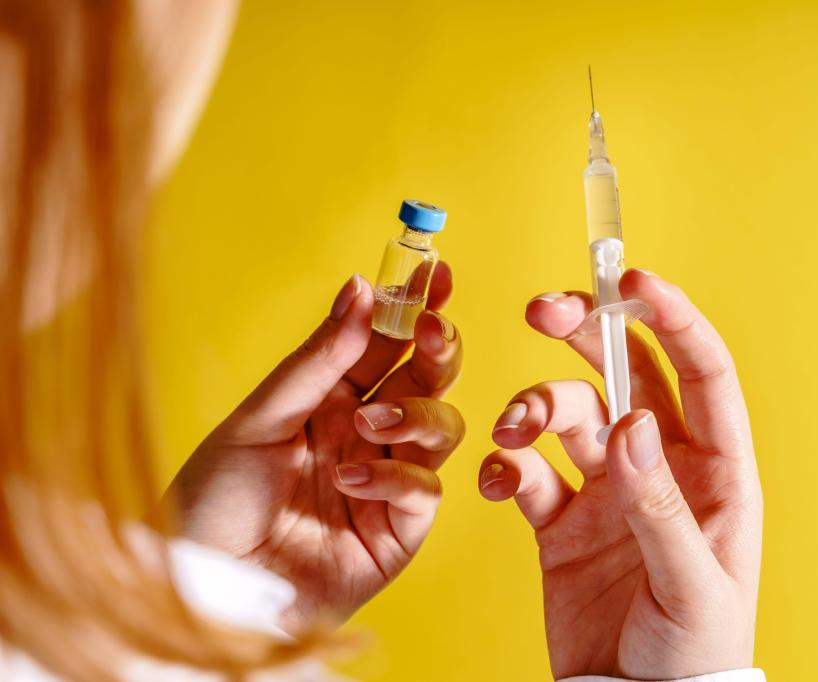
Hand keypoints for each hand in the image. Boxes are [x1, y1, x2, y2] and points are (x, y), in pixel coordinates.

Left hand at [166, 265, 463, 632]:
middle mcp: (365, 433)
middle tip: (430, 330)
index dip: (412, 307)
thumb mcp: (260, 417)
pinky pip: (425, 489)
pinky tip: (350, 478)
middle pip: (427, 378)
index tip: (436, 272)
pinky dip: (396, 476)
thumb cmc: (216, 498)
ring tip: (366, 424)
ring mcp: (386, 479)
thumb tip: (362, 289)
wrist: (205, 583)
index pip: (384, 343)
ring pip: (442, 426)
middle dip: (438, 348)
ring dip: (416, 414)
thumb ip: (319, 359)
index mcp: (330, 398)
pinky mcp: (398, 530)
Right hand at [478, 269, 761, 679]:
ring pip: (567, 415)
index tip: (632, 282)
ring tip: (512, 430)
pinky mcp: (560, 521)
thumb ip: (659, 505)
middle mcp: (658, 467)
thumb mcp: (690, 583)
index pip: (701, 373)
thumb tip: (630, 426)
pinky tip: (495, 478)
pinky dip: (505, 464)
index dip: (671, 320)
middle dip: (585, 333)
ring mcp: (606, 490)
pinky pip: (527, 472)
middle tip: (543, 309)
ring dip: (534, 407)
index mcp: (713, 472)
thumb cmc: (690, 652)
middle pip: (624, 374)